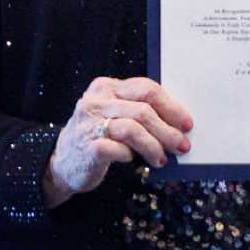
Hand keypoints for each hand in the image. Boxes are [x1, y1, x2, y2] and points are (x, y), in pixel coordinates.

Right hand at [43, 77, 192, 205]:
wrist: (62, 163)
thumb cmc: (96, 137)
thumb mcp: (113, 115)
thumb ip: (137, 111)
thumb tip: (177, 123)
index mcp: (105, 87)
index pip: (146, 88)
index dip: (171, 106)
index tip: (186, 123)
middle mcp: (96, 101)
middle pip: (143, 109)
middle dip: (168, 129)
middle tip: (182, 144)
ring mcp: (89, 124)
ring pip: (134, 129)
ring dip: (155, 145)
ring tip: (162, 158)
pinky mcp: (88, 147)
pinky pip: (119, 149)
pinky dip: (132, 156)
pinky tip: (135, 161)